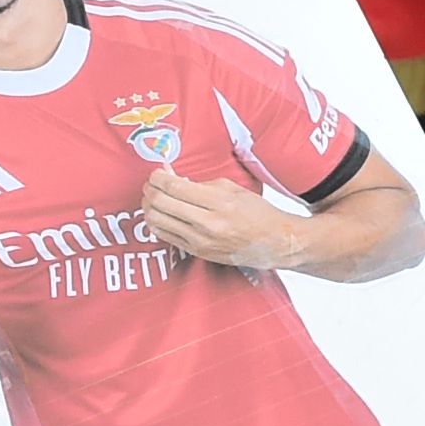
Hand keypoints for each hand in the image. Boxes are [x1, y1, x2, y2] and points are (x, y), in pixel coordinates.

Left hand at [139, 170, 304, 270]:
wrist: (275, 242)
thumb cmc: (257, 213)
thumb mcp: (232, 189)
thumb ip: (200, 183)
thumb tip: (172, 178)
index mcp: (218, 203)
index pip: (175, 187)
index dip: (158, 177)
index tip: (156, 172)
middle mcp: (207, 224)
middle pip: (161, 203)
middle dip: (150, 189)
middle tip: (151, 183)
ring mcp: (200, 241)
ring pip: (157, 221)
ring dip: (149, 206)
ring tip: (152, 197)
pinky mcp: (197, 253)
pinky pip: (165, 236)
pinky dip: (156, 222)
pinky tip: (159, 214)